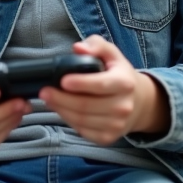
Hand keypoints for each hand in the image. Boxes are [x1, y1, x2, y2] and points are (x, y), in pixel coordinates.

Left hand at [39, 36, 169, 145]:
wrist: (137, 103)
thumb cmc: (118, 74)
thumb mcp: (111, 54)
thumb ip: (96, 45)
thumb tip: (78, 48)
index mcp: (125, 83)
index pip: (100, 85)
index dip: (80, 84)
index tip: (62, 81)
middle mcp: (123, 106)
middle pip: (86, 106)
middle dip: (61, 99)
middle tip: (44, 91)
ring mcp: (117, 125)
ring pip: (81, 120)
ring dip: (61, 110)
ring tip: (49, 99)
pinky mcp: (108, 137)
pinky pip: (82, 131)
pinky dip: (68, 120)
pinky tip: (62, 109)